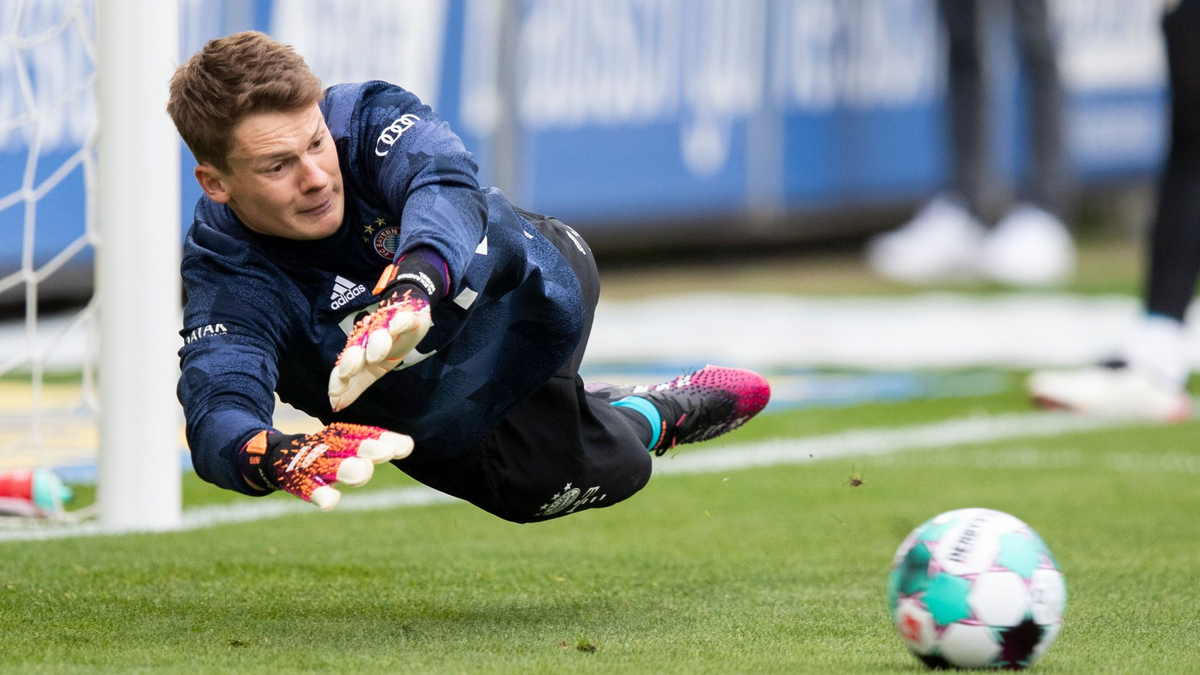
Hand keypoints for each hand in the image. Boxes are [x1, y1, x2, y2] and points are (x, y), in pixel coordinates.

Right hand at [242, 423, 413, 509]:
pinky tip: (330, 502)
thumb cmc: (324, 454)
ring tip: (362, 472)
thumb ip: (373, 450)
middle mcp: (329, 447)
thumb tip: (409, 444)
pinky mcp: (297, 479)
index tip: (406, 446)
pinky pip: (309, 488)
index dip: (386, 440)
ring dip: (347, 469)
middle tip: (386, 453)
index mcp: (343, 437)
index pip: (367, 436)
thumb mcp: (347, 449)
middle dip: (369, 449)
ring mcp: (312, 463)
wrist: (274, 457)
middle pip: (351, 447)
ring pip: (331, 466)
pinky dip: (319, 494)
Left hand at [328, 289, 431, 410]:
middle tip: (348, 372)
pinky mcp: (408, 316)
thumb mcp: (373, 370)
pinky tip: (396, 328)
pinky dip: (400, 321)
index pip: (346, 364)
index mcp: (361, 351)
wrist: (410, 316)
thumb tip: (335, 406)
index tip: (333, 392)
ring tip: (374, 356)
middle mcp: (370, 337)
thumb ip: (355, 387)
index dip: (339, 377)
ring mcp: (389, 325)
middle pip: (358, 346)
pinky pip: (404, 317)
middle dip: (352, 358)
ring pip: (379, 331)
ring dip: (375, 343)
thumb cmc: (390, 345)